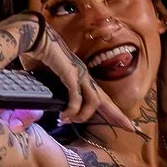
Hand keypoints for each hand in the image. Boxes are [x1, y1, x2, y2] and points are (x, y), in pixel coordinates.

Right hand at [19, 18, 134, 132]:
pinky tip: (65, 116)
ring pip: (94, 102)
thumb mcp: (47, 79)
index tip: (124, 122)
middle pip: (106, 100)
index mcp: (81, 77)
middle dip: (118, 116)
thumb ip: (52, 91)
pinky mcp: (71, 74)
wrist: (34, 37)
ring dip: (84, 116)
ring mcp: (79, 74)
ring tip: (71, 121)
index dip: (111, 111)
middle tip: (131, 129)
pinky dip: (72, 110)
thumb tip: (49, 105)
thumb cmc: (39, 55)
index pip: (100, 97)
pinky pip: (77, 98)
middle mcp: (84, 75)